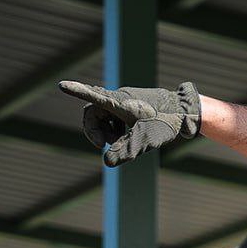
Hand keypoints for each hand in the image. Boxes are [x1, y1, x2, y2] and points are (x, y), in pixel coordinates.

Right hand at [58, 80, 201, 165]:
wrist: (185, 112)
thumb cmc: (165, 122)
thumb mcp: (145, 140)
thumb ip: (126, 151)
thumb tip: (107, 162)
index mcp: (119, 102)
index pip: (93, 96)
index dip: (77, 91)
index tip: (62, 85)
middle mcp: (119, 98)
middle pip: (93, 113)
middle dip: (94, 131)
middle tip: (103, 146)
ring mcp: (124, 101)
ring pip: (103, 116)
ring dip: (106, 131)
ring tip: (121, 141)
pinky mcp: (130, 105)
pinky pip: (113, 116)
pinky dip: (115, 128)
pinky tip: (127, 135)